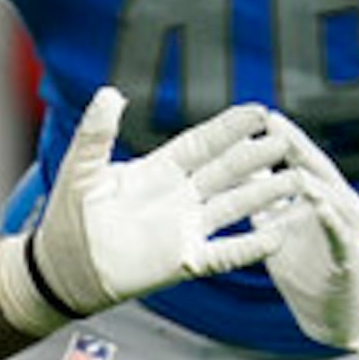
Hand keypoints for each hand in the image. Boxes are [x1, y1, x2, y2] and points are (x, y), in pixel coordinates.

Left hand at [0, 88, 294, 335]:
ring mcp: (184, 228)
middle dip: (256, 157)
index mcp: (158, 171)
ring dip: (264, 195)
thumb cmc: (68, 217)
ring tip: (296, 181)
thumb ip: (97, 133)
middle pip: (226, 171)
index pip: (202, 144)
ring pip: (234, 207)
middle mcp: (179, 197)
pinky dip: (250, 248)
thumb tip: (109, 92)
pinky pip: (224, 253)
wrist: (62, 268)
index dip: (229, 129)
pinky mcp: (183, 260)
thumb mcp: (82, 169)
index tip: (259, 112)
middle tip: (288, 141)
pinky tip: (277, 238)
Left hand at [257, 114, 358, 352]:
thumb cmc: (304, 264)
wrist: (331, 312)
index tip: (263, 115)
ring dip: (314, 179)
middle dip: (297, 146)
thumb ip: (263, 195)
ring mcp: (348, 230)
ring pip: (333, 198)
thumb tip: (239, 164)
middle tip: (276, 124)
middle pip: (317, 169)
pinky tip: (317, 205)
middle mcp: (338, 206)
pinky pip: (340, 235)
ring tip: (295, 162)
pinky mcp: (350, 256)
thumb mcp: (276, 224)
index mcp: (320, 195)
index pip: (301, 160)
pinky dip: (330, 219)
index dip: (285, 138)